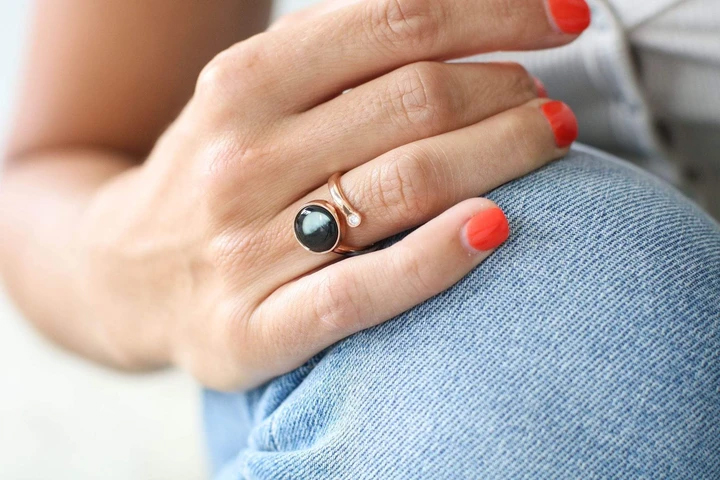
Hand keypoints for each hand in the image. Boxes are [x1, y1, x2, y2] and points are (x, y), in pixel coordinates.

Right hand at [79, 0, 585, 389]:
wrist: (121, 273)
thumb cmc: (212, 178)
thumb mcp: (252, 95)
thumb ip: (339, 58)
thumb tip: (464, 25)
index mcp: (244, 82)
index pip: (396, 22)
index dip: (498, 11)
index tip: (567, 17)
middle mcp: (241, 156)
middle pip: (415, 101)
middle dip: (512, 93)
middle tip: (553, 108)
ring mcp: (244, 247)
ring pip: (404, 185)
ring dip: (503, 154)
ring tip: (550, 142)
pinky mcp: (251, 330)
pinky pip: (360, 292)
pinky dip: (437, 258)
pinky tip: (495, 228)